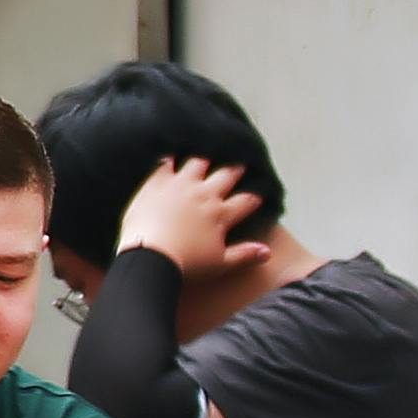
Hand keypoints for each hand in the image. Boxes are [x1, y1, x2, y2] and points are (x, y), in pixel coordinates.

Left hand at [120, 157, 264, 276]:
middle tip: (240, 164)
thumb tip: (267, 253)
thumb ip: (244, 255)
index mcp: (221, 215)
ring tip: (208, 153)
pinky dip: (170, 157)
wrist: (150, 256)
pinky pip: (166, 162)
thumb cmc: (185, 264)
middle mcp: (205, 195)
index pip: (245, 201)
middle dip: (236, 169)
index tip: (258, 194)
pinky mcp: (158, 182)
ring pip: (199, 162)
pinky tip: (171, 153)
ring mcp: (181, 185)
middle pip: (226, 175)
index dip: (254, 198)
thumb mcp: (220, 264)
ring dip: (205, 158)